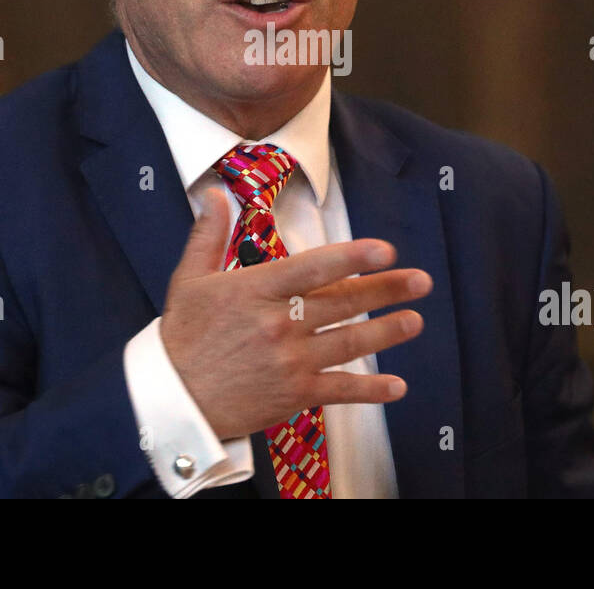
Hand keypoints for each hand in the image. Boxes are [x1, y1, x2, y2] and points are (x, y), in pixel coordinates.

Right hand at [159, 187, 431, 438]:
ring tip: (416, 321)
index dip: (352, 258)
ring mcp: (289, 362)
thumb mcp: (189, 280)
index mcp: (256, 291)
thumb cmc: (182, 337)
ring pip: (349, 343)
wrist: (172, 401)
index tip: (385, 250)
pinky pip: (340, 391)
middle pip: (343, 303)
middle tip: (421, 281)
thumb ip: (209, 234)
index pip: (313, 268)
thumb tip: (216, 192)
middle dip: (386, 291)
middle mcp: (279, 324)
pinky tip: (397, 386)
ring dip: (387, 332)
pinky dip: (370, 390)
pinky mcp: (293, 395)